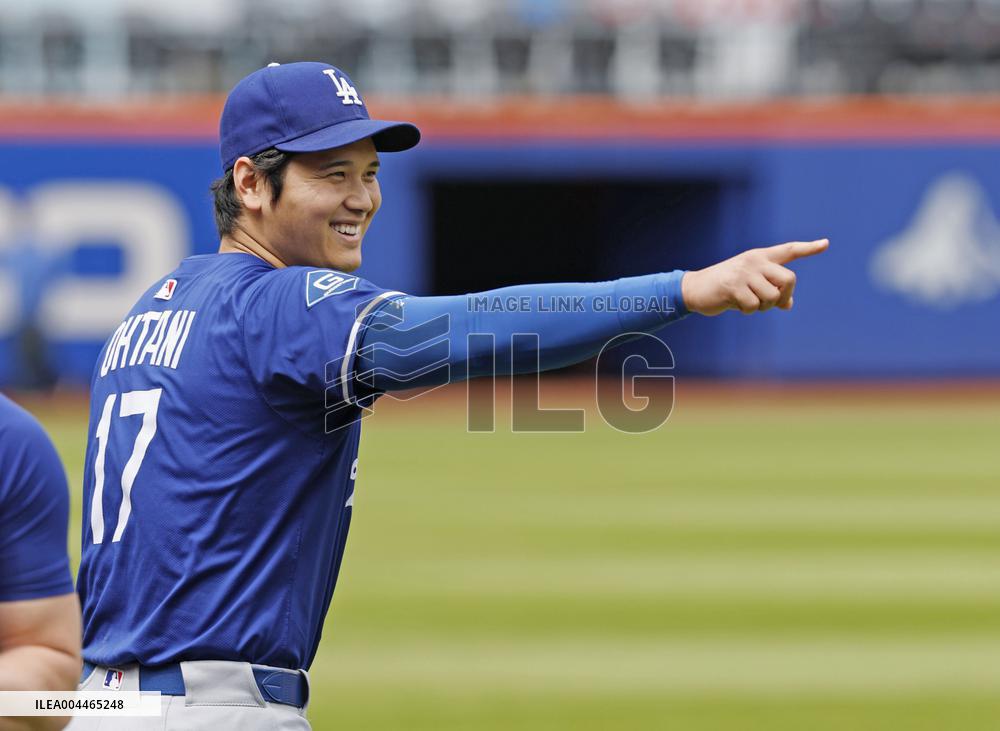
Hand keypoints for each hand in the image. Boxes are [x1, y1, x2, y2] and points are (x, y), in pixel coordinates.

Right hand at [680, 239, 828, 315]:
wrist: (695, 289)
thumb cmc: (725, 288)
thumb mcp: (750, 287)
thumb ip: (770, 291)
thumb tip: (788, 305)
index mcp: (760, 257)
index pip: (789, 250)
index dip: (809, 248)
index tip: (825, 244)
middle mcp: (755, 261)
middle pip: (789, 279)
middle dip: (784, 296)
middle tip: (772, 304)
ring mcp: (744, 272)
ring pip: (772, 296)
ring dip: (763, 307)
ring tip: (748, 303)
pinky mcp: (734, 286)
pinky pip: (754, 306)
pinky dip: (747, 311)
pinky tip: (735, 304)